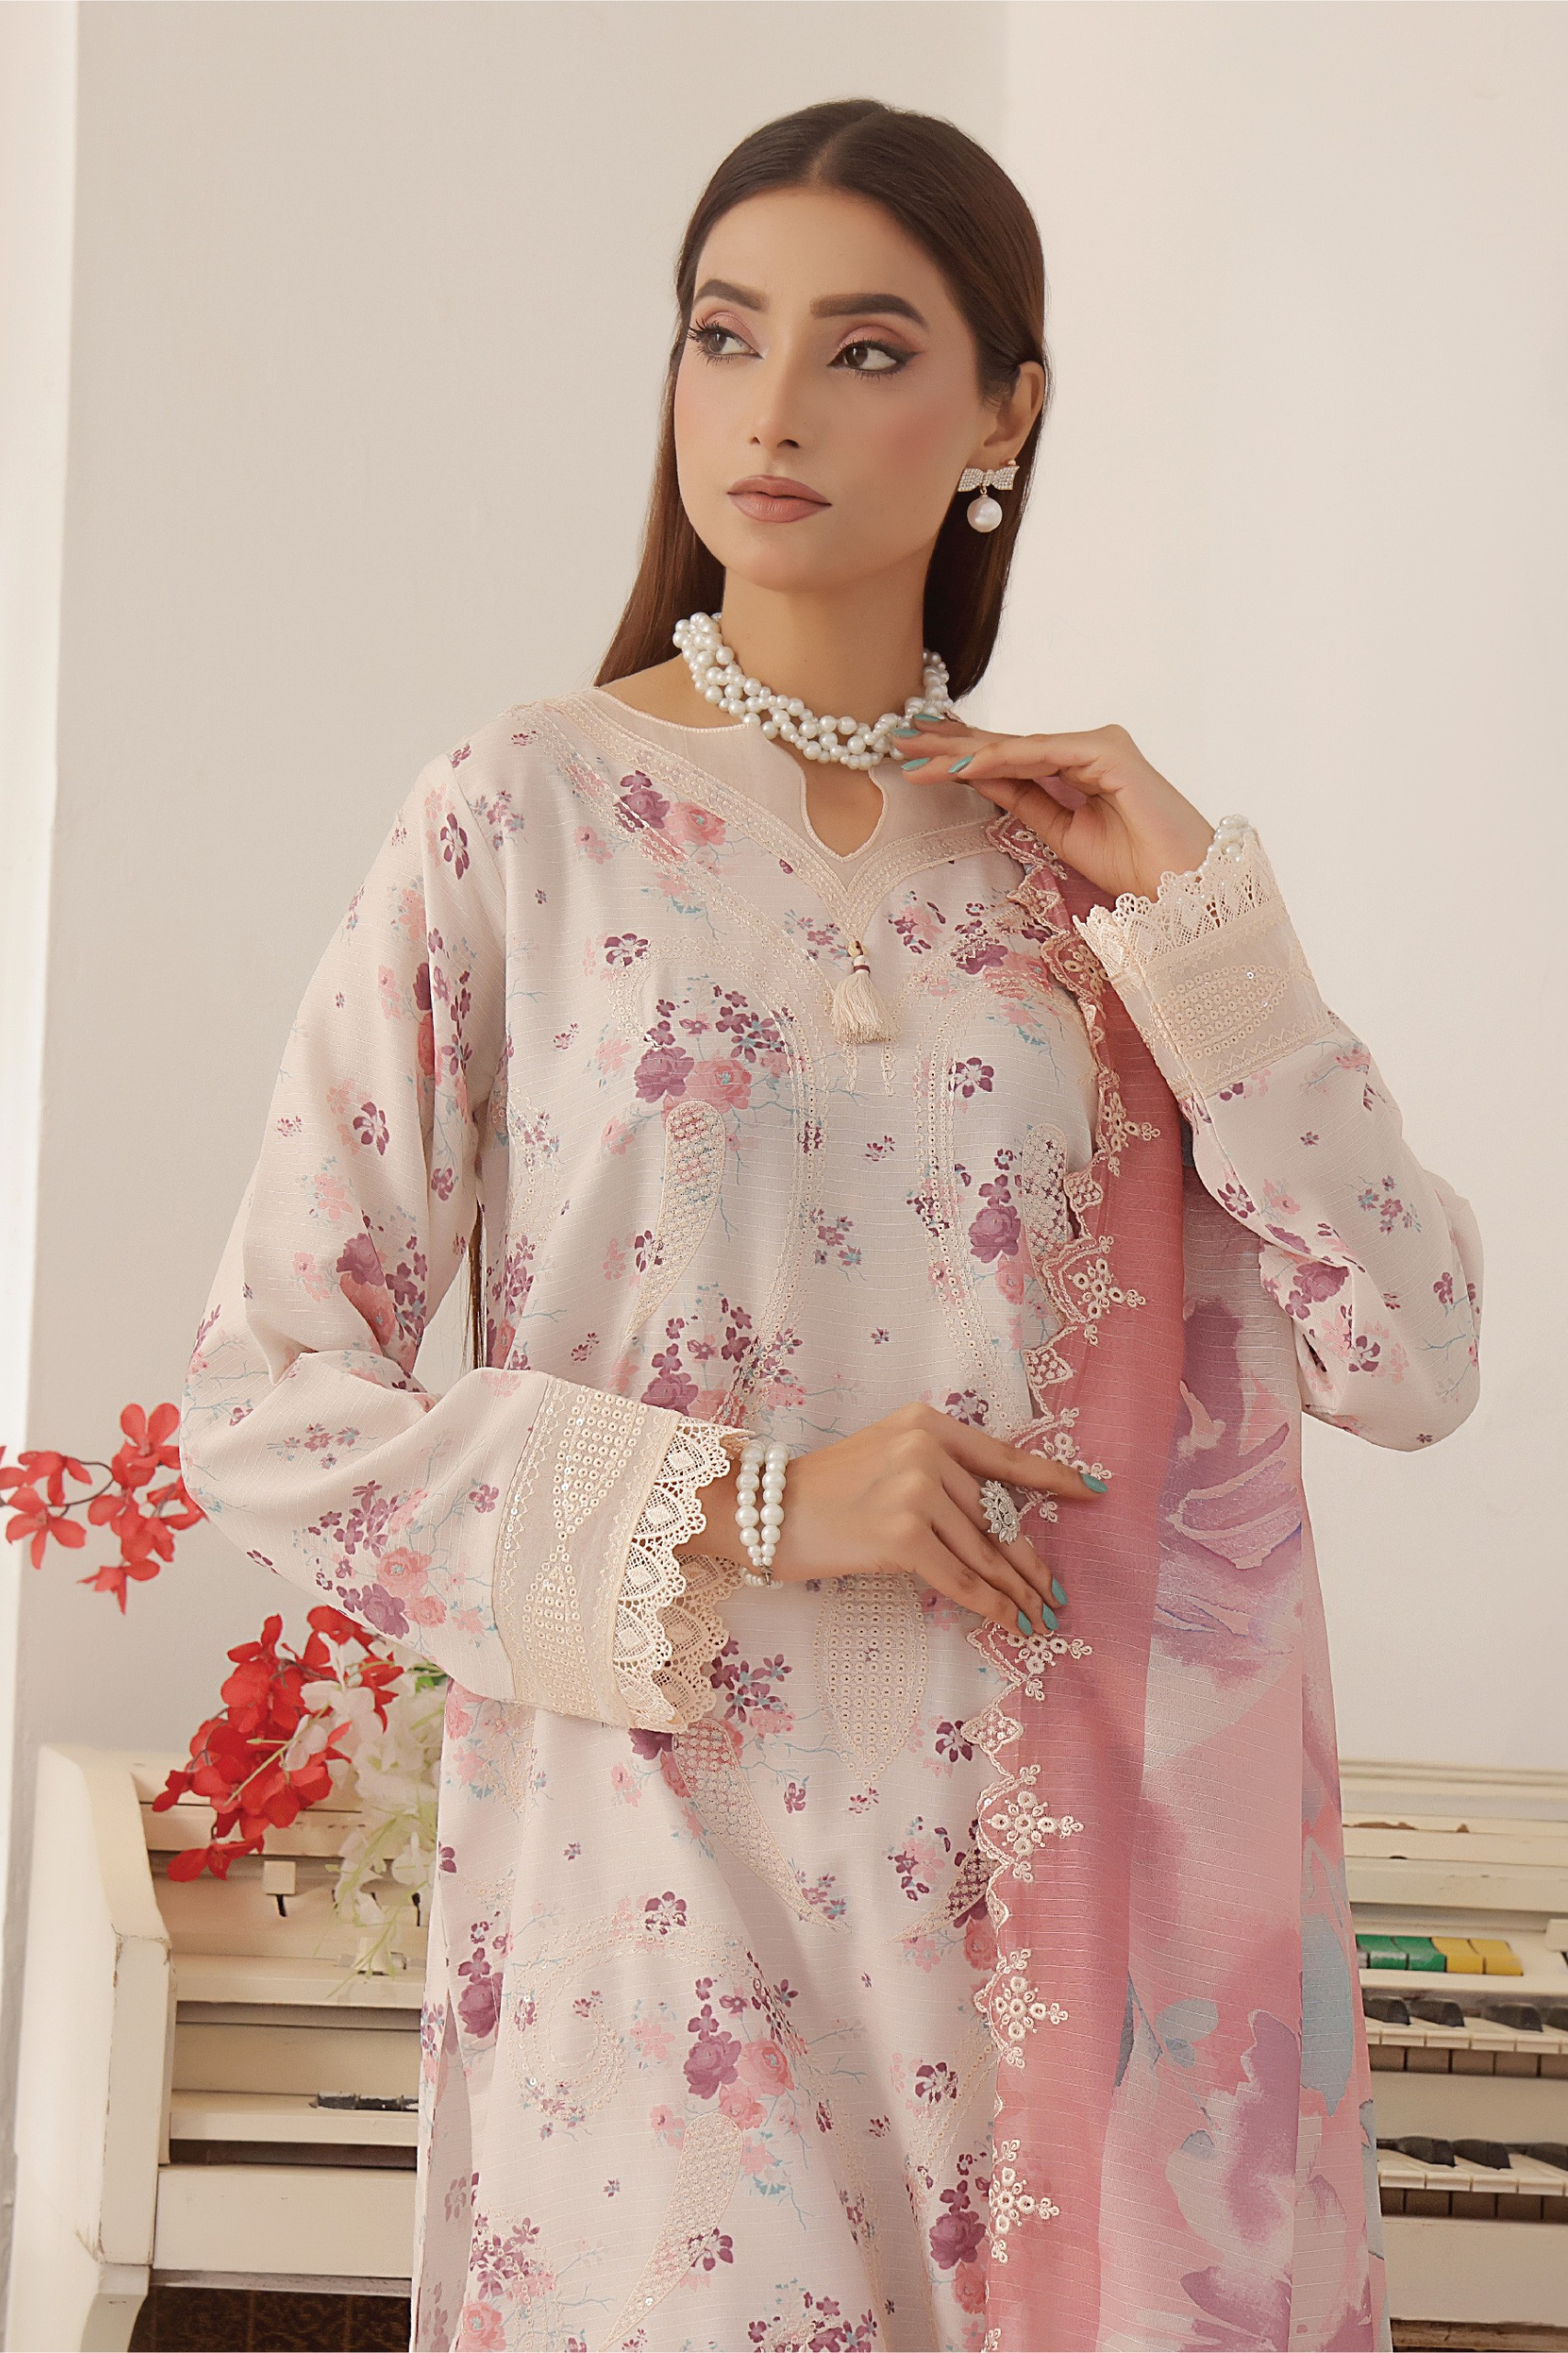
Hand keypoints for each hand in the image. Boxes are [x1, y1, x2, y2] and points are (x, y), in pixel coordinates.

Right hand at [727, 1401, 1100, 1636]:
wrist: (763, 1509)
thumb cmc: (824, 1491)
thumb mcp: (887, 1457)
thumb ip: (940, 1473)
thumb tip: (1001, 1521)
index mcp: (928, 1424)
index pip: (1004, 1456)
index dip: (1052, 1479)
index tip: (1091, 1492)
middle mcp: (926, 1449)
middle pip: (998, 1515)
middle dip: (1030, 1561)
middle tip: (1055, 1594)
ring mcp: (914, 1490)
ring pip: (983, 1551)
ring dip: (1015, 1591)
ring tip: (1037, 1617)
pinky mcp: (901, 1534)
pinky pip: (959, 1578)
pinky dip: (988, 1605)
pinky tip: (1007, 1623)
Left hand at [897, 714, 1214, 904]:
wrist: (1182, 889)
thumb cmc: (1133, 867)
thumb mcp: (1059, 833)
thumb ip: (1022, 801)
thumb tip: (974, 776)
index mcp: (1077, 766)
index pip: (1009, 757)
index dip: (961, 754)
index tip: (914, 756)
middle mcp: (1088, 746)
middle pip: (1006, 744)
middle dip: (950, 742)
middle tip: (897, 737)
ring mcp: (1100, 744)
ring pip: (1017, 746)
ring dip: (963, 751)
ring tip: (915, 755)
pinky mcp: (1109, 751)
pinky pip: (1041, 754)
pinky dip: (999, 760)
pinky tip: (961, 766)